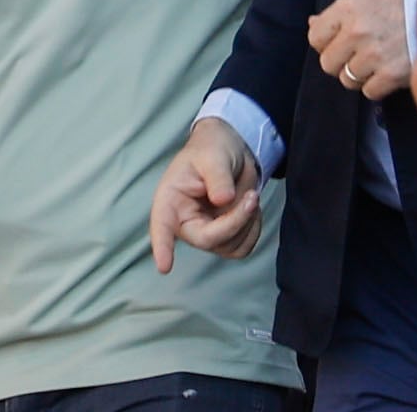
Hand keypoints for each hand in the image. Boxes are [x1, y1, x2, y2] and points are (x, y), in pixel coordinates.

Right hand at [149, 118, 263, 273]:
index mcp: (171, 201)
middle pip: (207, 239)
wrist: (230, 149)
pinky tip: (251, 209)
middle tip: (252, 196)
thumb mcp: (213, 155)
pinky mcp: (225, 237)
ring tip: (249, 195)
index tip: (164, 266)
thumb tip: (223, 200)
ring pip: (228, 247)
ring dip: (247, 222)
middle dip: (235, 221)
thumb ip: (217, 176)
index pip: (162, 227)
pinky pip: (242, 248)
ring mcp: (205, 232)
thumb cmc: (212, 150)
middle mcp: (185, 222)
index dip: (162, 247)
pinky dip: (254, 230)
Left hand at [310, 0, 411, 100]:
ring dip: (360, 74)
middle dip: (341, 61)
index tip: (340, 41)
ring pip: (348, 79)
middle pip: (328, 63)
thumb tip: (312, 23)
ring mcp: (374, 55)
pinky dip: (378, 85)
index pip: (315, 36)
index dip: (326, 41)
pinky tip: (388, 70)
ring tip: (378, 61)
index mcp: (350, 7)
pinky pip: (369, 91)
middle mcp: (357, 32)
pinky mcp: (391, 74)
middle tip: (360, 53)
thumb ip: (341, 11)